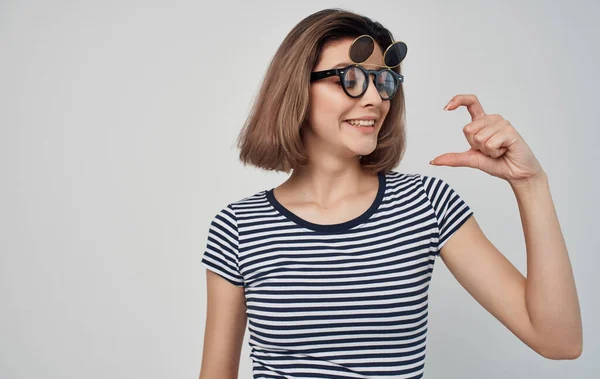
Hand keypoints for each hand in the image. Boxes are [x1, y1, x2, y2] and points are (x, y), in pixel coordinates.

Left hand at [430, 94, 544, 184]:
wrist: (516, 173)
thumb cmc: (497, 163)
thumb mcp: (471, 159)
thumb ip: (453, 158)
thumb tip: (433, 161)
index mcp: (482, 122)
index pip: (471, 102)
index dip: (458, 100)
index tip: (446, 108)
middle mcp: (492, 119)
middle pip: (468, 129)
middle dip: (475, 145)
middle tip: (490, 150)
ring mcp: (502, 123)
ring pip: (479, 138)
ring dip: (487, 151)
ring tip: (499, 151)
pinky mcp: (510, 131)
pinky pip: (490, 144)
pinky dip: (495, 153)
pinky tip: (505, 151)